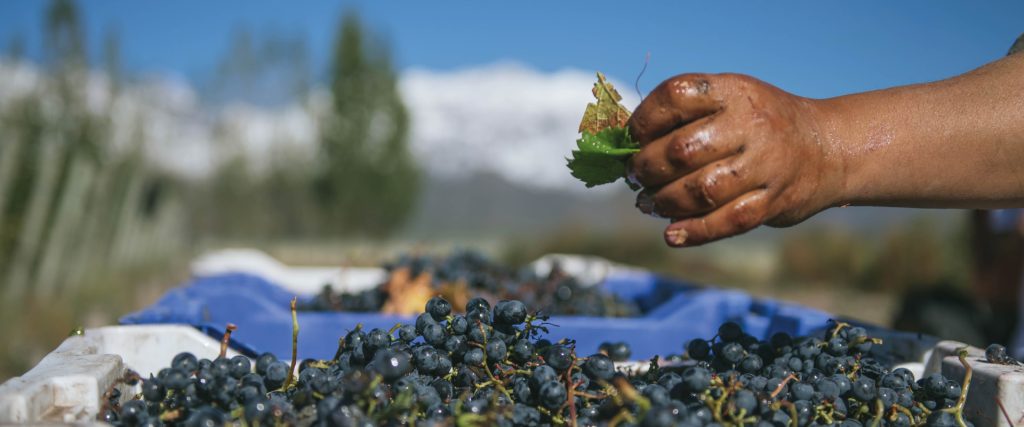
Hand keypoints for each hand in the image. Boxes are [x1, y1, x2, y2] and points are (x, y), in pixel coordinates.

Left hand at [627, 73, 845, 246]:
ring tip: (649, 203)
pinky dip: (694, 232)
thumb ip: (687, 114)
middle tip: (636, 176)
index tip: (631, 137)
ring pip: (702, 190)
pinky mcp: (774, 201)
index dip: (644, 120)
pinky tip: (672, 235)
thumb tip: (625, 143)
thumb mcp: (732, 99)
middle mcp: (752, 125)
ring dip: (665, 201)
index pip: (676, 96)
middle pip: (683, 149)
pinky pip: (728, 222)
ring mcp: (766, 164)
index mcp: (734, 91)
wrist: (828, 148)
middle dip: (647, 167)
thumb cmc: (760, 124)